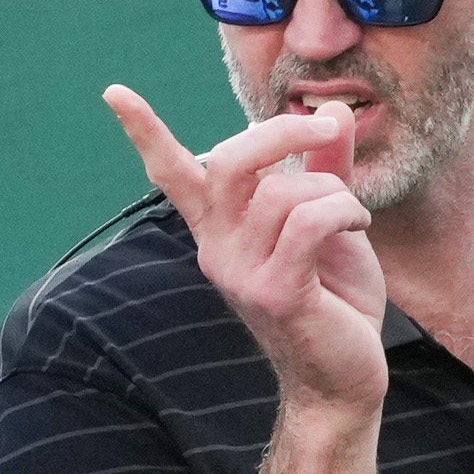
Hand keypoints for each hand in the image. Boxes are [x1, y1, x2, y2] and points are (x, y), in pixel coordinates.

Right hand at [106, 82, 383, 417]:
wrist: (343, 382)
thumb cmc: (335, 304)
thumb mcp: (329, 224)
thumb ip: (325, 170)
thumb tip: (332, 113)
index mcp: (219, 230)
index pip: (172, 175)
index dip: (145, 132)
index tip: (114, 91)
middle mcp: (217, 249)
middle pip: (228, 160)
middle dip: (283, 130)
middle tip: (327, 131)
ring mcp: (240, 274)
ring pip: (283, 190)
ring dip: (333, 191)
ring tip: (353, 216)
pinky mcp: (274, 293)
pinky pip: (309, 220)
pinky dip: (345, 211)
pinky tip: (358, 228)